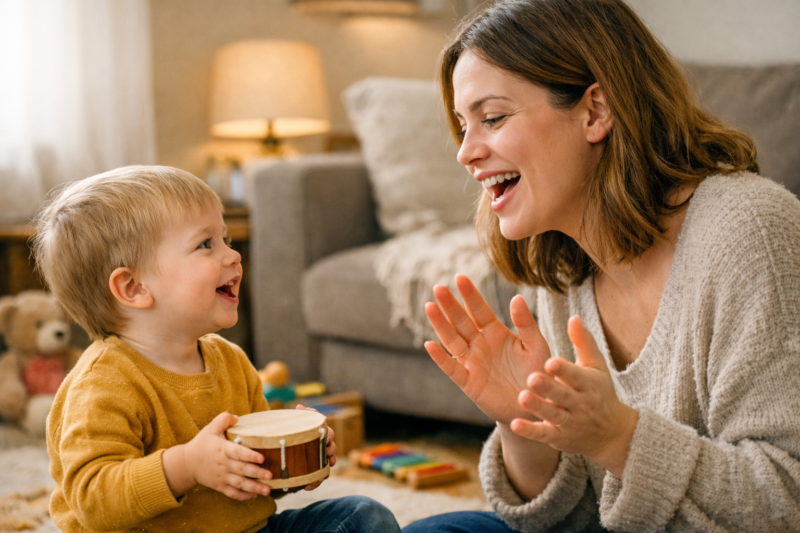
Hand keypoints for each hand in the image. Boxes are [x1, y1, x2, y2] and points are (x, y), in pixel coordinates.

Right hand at [183, 412, 272, 499]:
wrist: (186, 463)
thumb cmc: (202, 444)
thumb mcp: (210, 428)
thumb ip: (223, 419)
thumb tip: (236, 417)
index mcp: (223, 449)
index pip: (238, 453)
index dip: (250, 456)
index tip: (262, 458)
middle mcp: (224, 464)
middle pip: (242, 470)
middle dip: (257, 473)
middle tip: (270, 475)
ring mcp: (222, 477)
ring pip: (239, 484)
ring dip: (254, 487)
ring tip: (267, 490)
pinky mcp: (220, 486)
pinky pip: (232, 493)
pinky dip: (243, 496)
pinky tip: (255, 495)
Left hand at [295, 404, 335, 490]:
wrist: (280, 451)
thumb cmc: (290, 433)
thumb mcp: (293, 424)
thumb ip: (299, 416)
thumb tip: (299, 406)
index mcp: (318, 434)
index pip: (328, 433)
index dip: (329, 436)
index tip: (327, 439)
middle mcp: (321, 446)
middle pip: (331, 448)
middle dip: (331, 452)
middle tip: (328, 455)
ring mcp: (318, 460)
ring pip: (327, 465)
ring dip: (325, 470)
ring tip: (321, 474)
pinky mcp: (313, 472)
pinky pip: (317, 479)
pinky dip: (314, 483)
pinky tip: (308, 487)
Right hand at [424, 274, 550, 424]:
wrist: (536, 406)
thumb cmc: (538, 374)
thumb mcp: (537, 347)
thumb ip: (526, 324)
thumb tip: (517, 297)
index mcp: (496, 332)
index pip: (480, 310)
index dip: (470, 295)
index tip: (460, 277)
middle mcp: (480, 344)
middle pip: (461, 322)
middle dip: (450, 305)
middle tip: (438, 288)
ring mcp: (472, 362)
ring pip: (452, 340)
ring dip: (440, 325)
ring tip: (429, 307)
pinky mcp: (469, 383)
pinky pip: (452, 369)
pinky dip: (440, 358)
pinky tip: (430, 345)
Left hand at [511, 316, 638, 477]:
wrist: (610, 433)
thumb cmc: (598, 391)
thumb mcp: (596, 366)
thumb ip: (583, 342)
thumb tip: (573, 317)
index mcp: (588, 383)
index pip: (576, 375)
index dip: (564, 369)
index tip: (550, 361)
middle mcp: (580, 403)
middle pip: (563, 395)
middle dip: (549, 388)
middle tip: (532, 377)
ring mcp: (569, 421)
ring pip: (553, 415)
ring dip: (538, 408)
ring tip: (522, 397)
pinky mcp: (558, 437)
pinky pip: (543, 434)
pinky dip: (530, 431)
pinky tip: (515, 424)